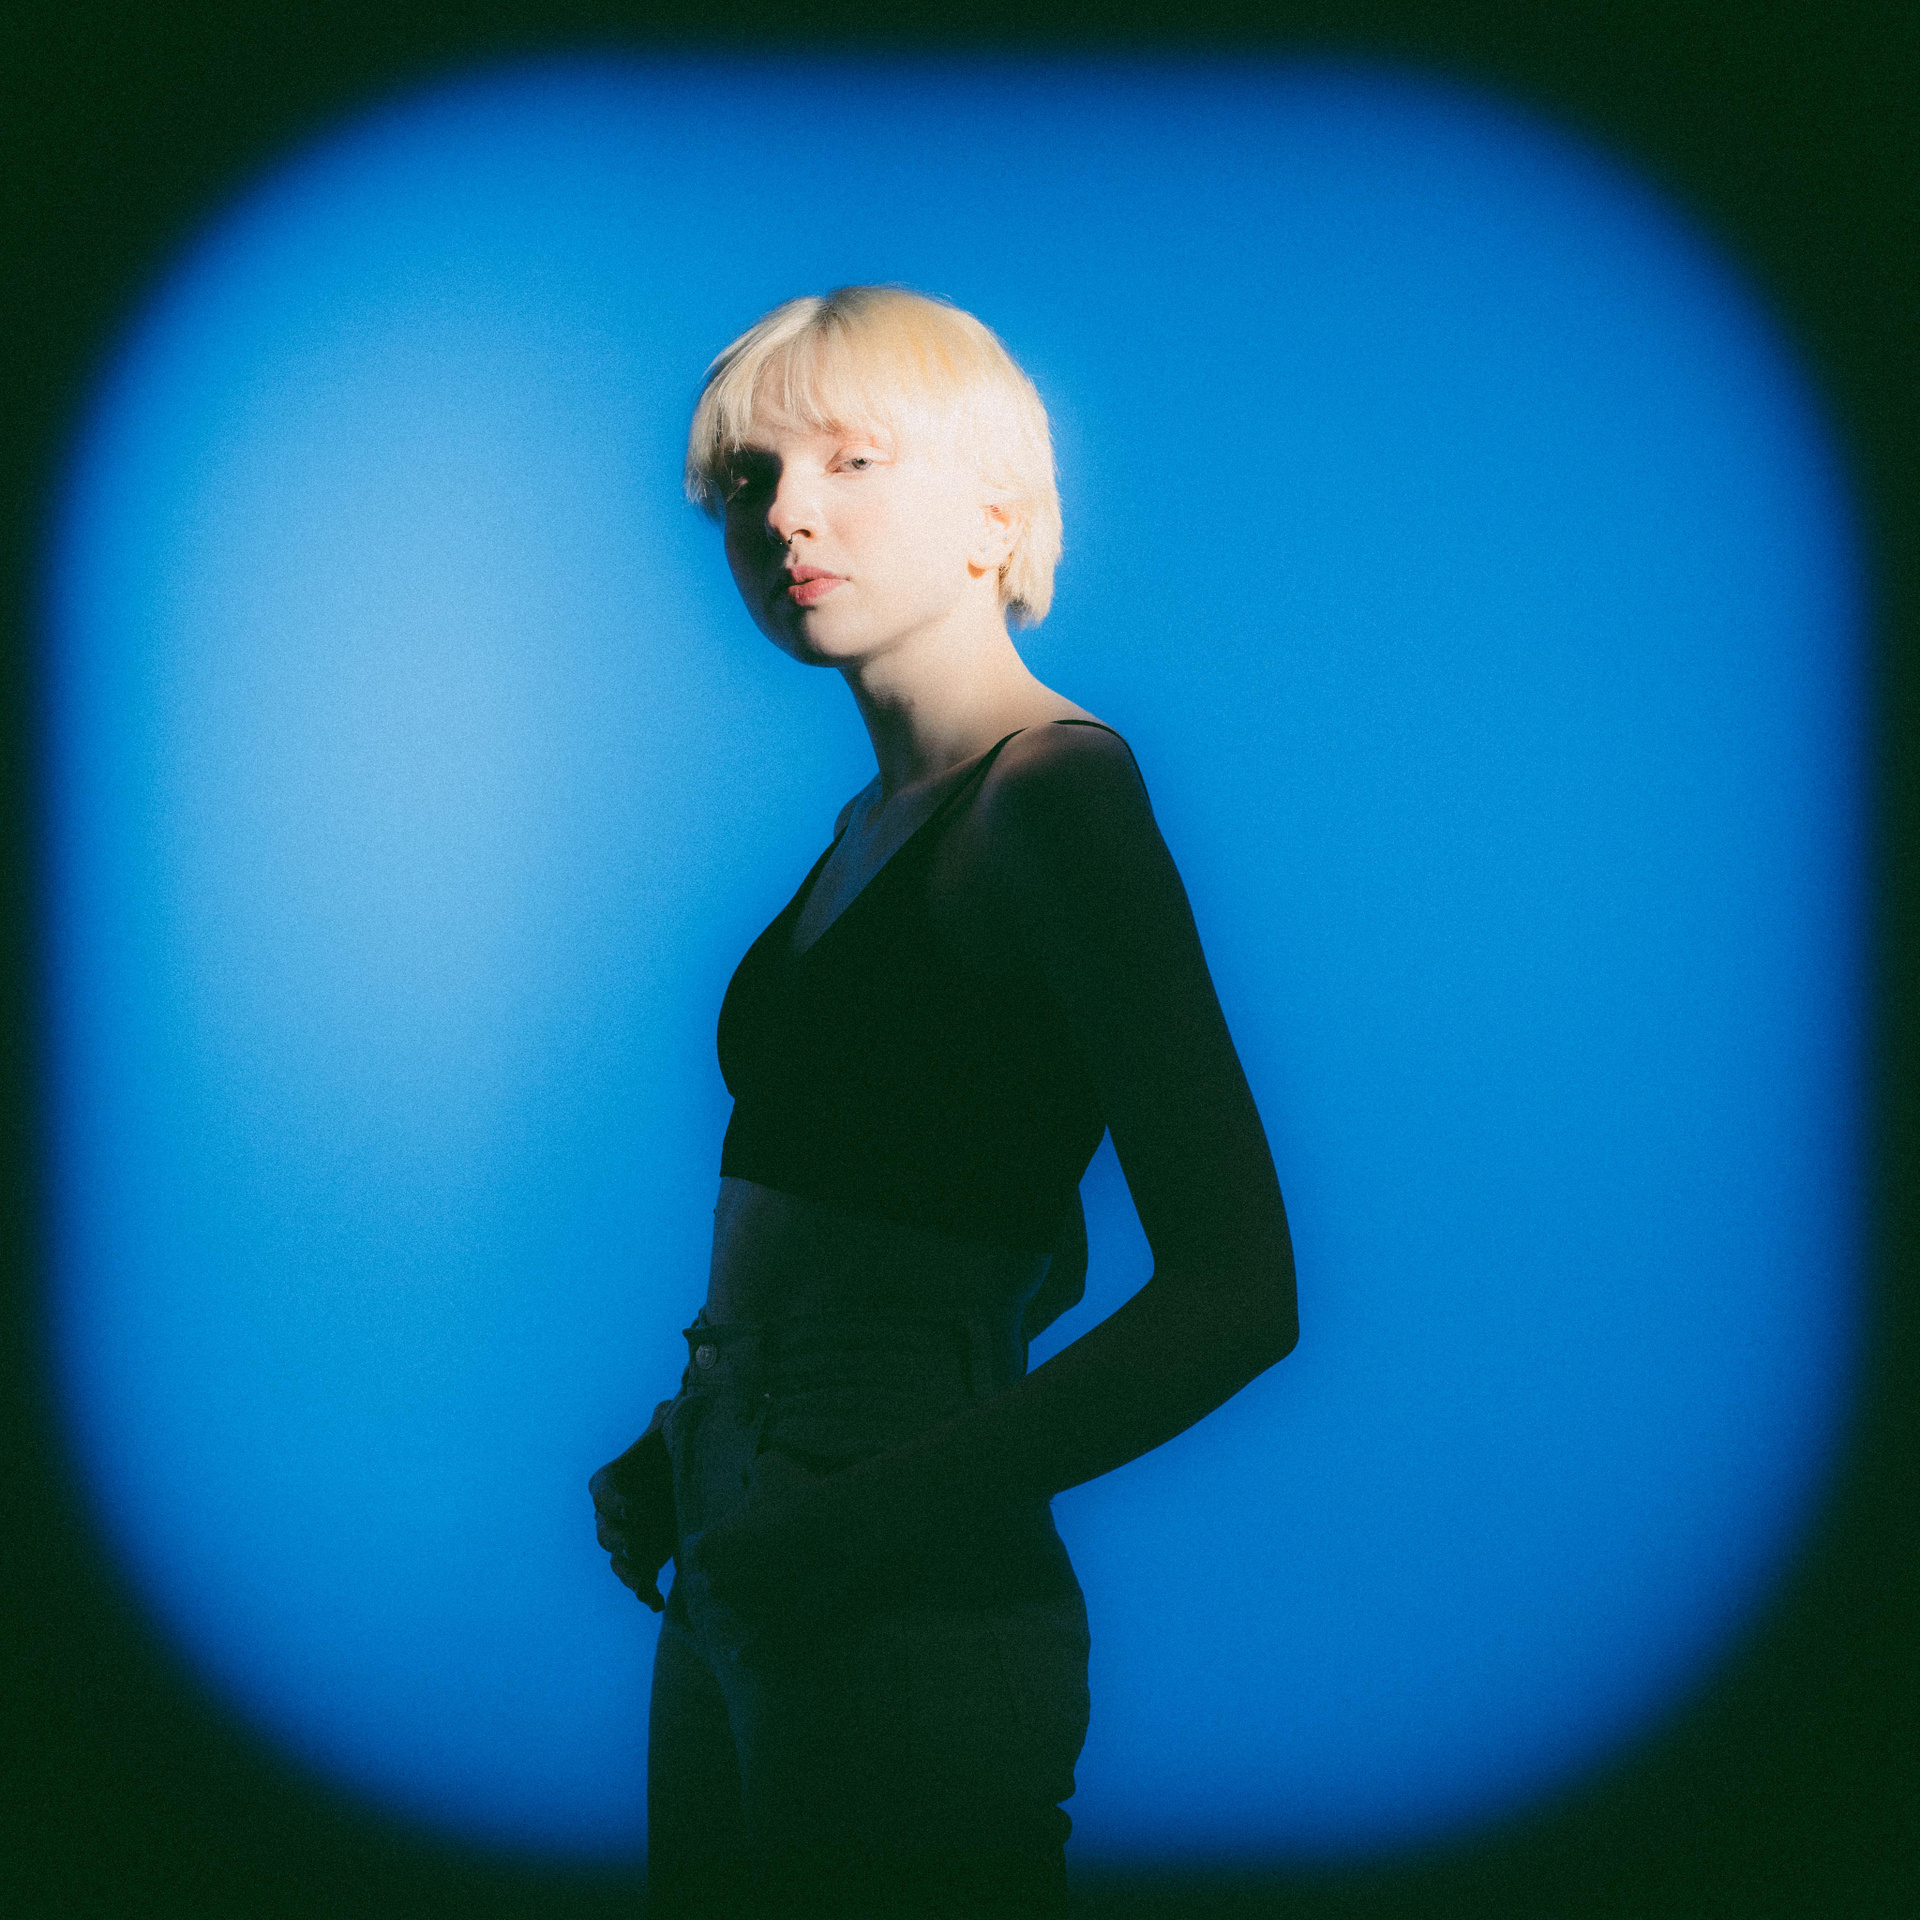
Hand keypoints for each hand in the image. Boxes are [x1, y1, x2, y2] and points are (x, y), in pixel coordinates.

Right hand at [588, 1398, 678, 1610]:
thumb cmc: (682, 1442)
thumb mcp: (675, 1424)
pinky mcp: (649, 1556)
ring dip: (629, 1572)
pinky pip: (639, 1580)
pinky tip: (658, 1602)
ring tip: (645, 1581)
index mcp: (613, 1479)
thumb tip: (669, 1409)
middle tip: (640, 1547)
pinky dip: (645, 1592)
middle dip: (620, 1541)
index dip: (615, 1504)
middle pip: (606, 1532)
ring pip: (619, 1560)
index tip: (634, 1511)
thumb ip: (668, 1417)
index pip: (602, 1493)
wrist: (702, 1469)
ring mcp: (631, 1536)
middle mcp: (616, 1511)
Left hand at [680, 1448, 850, 1649]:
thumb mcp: (769, 1466)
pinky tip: (740, 1657)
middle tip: (765, 1559)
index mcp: (708, 1548)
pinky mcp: (773, 1633)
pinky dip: (747, 1653)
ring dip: (750, 1602)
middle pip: (717, 1583)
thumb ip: (752, 1470)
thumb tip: (750, 1473)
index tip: (749, 1533)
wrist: (840, 1531)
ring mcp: (745, 1613)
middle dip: (735, 1575)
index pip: (703, 1549)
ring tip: (780, 1583)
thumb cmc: (801, 1495)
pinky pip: (752, 1650)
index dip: (726, 1541)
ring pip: (738, 1611)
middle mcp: (719, 1585)